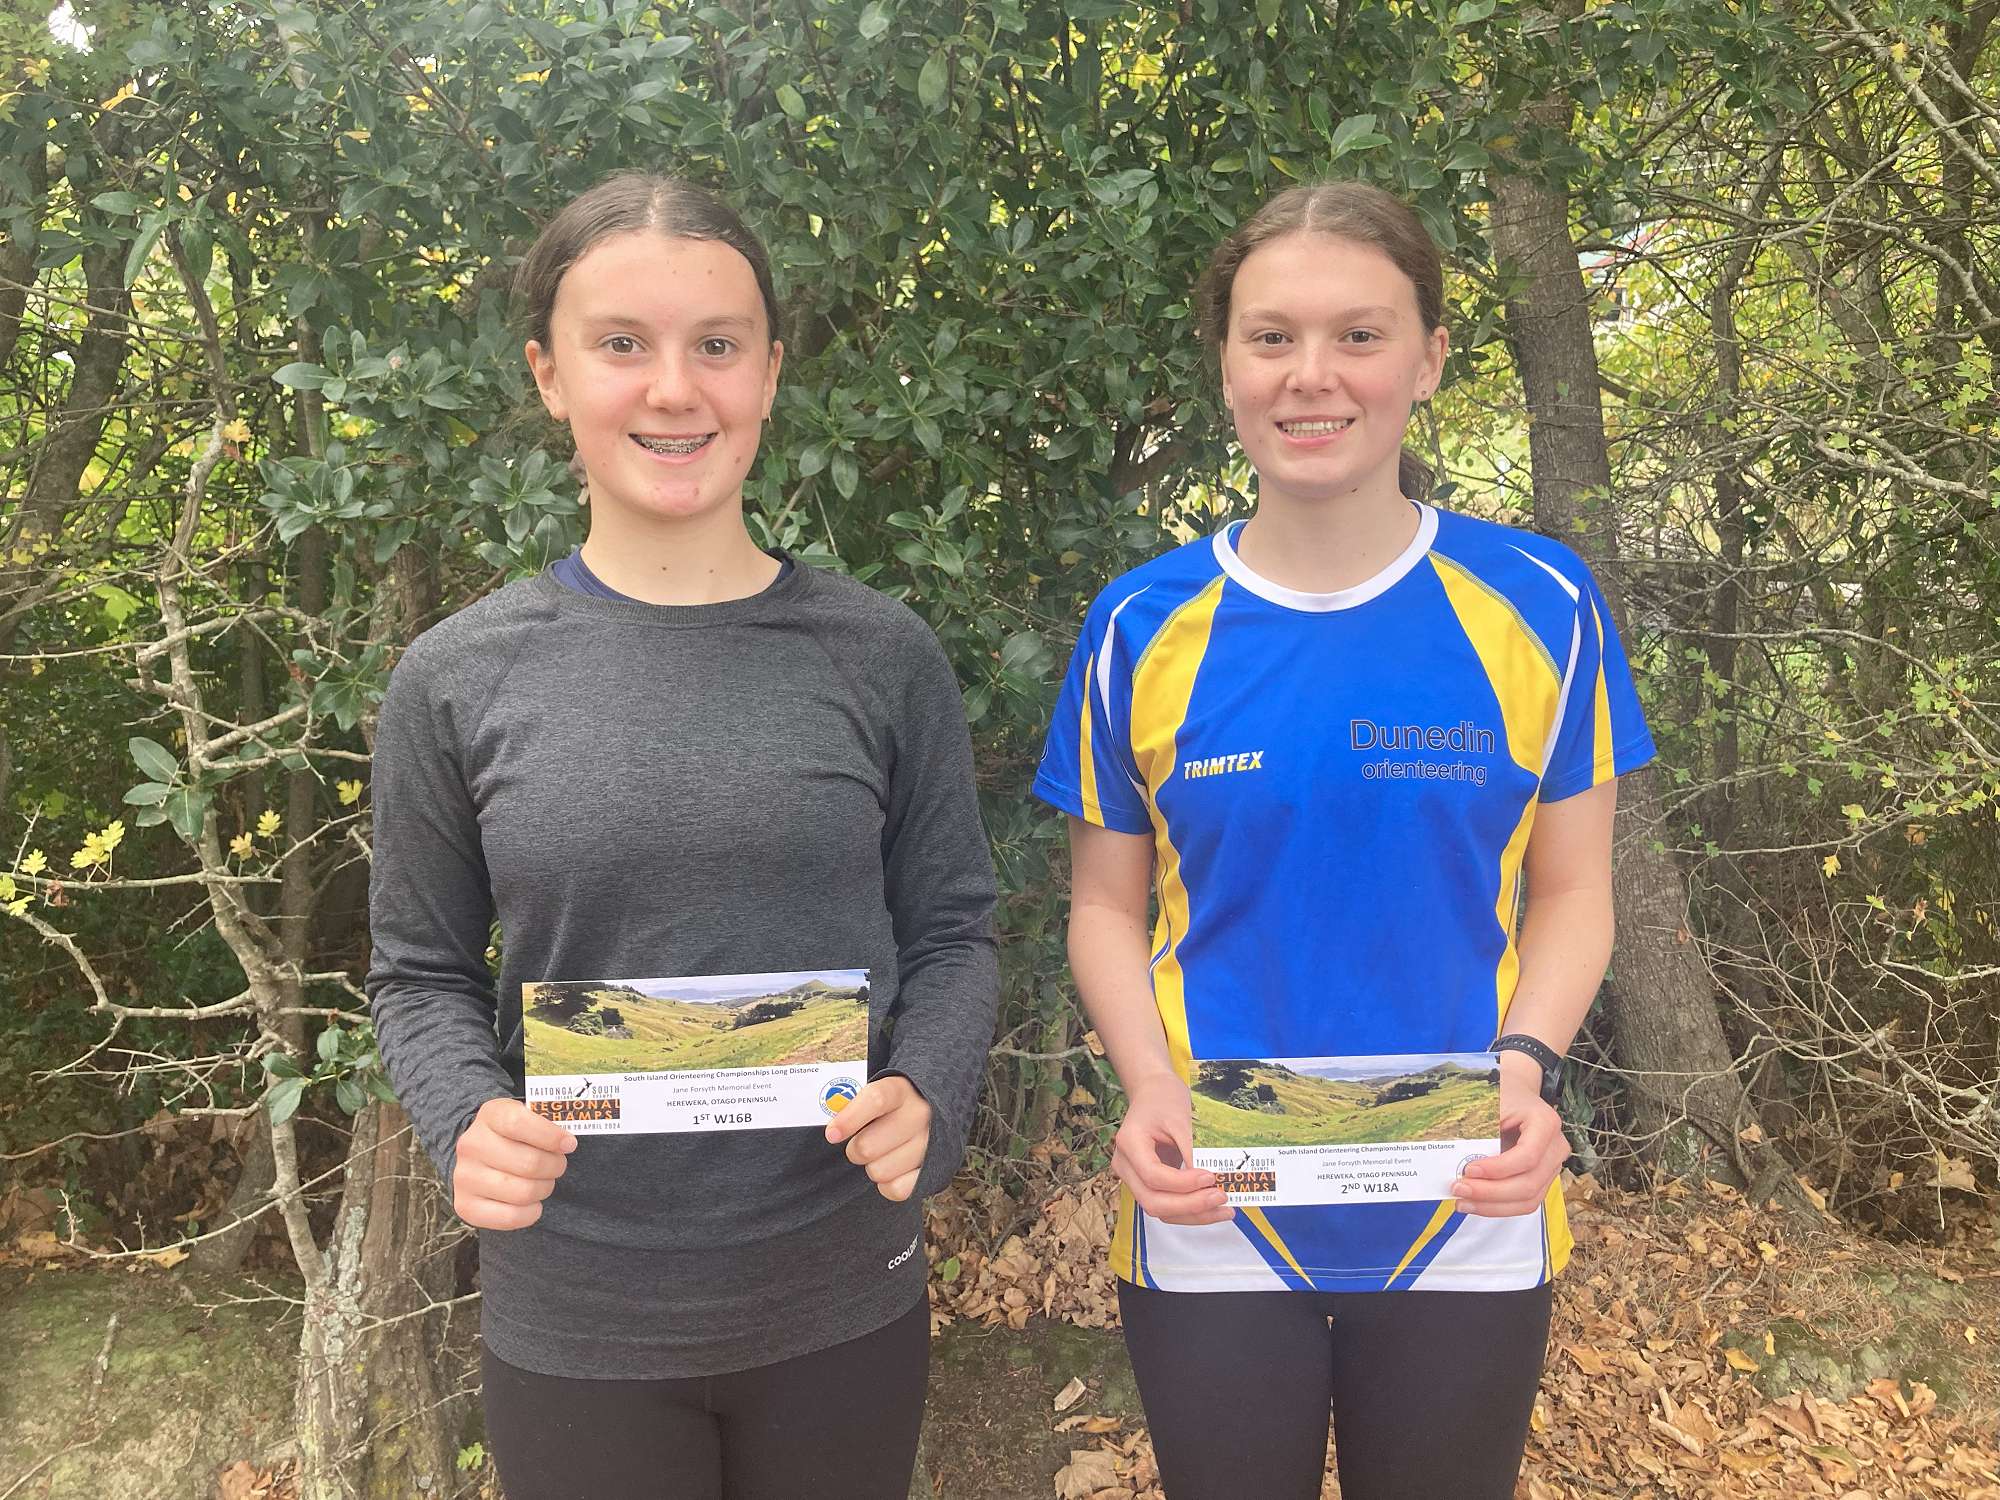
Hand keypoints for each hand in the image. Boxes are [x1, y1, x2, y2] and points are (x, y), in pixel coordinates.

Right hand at [452, 1097, 574, 1229]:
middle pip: (530, 1163)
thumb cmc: (515, 1135)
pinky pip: (510, 1217)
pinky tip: (532, 1202)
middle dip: (555, 1166)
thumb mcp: (528, 1116)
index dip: (550, 1136)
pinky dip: (531, 1213)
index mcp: (490, 1115)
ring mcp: (465, 1177)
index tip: (569, 1144)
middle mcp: (472, 1145)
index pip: (519, 1123)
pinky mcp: (466, 1206)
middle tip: (556, 1165)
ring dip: (544, 1188)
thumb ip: (547, 1123)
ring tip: (543, 1181)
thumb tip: (567, 1143)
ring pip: (524, 1192)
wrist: (479, 1154)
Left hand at [826, 1074, 931, 1201]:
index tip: (831, 1135)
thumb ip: (853, 1104)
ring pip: (879, 1171)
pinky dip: (887, 1185)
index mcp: (902, 1090)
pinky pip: (896, 1190)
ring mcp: (930, 1144)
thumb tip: (833, 1130)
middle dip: (855, 1149)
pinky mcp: (934, 1170)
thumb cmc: (891, 1105)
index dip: (849, 1119)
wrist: (930, 1111)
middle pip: (868, 1147)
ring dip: (872, 1166)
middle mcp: (920, 1114)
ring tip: (882, 1154)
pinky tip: (892, 1169)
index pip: (875, 1101)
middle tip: (861, 1143)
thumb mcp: (876, 1091)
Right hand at [1112, 1073, 1231, 1225]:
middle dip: (1189, 1206)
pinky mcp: (1148, 1184)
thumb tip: (1210, 1181)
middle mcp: (1125, 1166)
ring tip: (1225, 1210)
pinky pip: (1166, 1204)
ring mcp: (1134, 1178)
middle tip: (1221, 1197)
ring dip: (1193, 1215)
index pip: (1153, 1175)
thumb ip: (1191, 1150)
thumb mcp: (1180, 1118)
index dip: (1183, 1183)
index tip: (1211, 1177)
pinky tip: (1213, 1207)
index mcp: (1129, 1144)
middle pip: (1152, 1201)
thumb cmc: (1164, 1099)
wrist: (1153, 1092)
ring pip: (1160, 1209)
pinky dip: (1189, 1210)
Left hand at [1451, 1051, 1569, 1216]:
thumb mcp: (1490, 1103)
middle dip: (1491, 1193)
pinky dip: (1498, 1206)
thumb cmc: (1503, 1094)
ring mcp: (1552, 1166)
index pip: (1527, 1157)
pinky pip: (1524, 1201)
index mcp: (1546, 1123)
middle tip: (1458, 1189)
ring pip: (1529, 1199)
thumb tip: (1452, 1159)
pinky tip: (1475, 1203)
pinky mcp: (1541, 1179)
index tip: (1468, 1170)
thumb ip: (1478, 1130)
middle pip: (1529, 1183)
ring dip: (1493, 1206)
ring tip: (1462, 1202)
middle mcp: (1555, 1147)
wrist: (1517, 1092)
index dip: (1498, 1169)